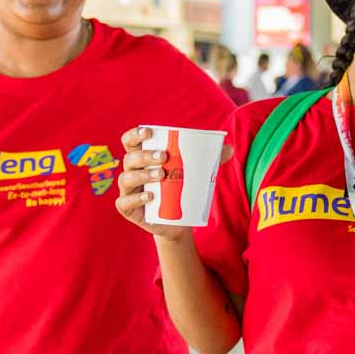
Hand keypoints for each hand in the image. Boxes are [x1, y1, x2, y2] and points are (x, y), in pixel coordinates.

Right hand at [114, 126, 232, 239]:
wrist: (179, 221)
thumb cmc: (182, 189)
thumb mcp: (195, 174)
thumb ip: (210, 160)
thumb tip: (229, 148)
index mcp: (142, 158)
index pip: (130, 141)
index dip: (135, 134)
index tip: (148, 132)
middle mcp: (131, 171)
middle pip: (131, 158)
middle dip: (145, 155)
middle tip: (164, 157)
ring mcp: (128, 191)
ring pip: (127, 178)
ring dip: (142, 174)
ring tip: (161, 174)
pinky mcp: (129, 209)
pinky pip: (125, 202)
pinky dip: (136, 198)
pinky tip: (150, 196)